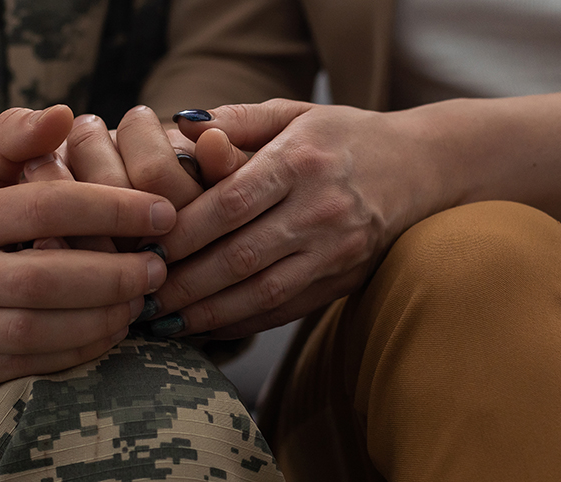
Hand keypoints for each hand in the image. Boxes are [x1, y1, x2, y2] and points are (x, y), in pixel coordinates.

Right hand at [0, 105, 176, 393]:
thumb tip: (64, 114)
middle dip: (112, 274)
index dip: (111, 209)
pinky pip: (26, 366)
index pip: (44, 209)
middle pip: (42, 280)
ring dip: (100, 318)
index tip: (161, 212)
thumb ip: (14, 137)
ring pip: (34, 331)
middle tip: (158, 266)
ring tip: (140, 300)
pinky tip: (109, 329)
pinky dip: (77, 350)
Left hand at [138, 99, 446, 338]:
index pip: (231, 203)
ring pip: (262, 292)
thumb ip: (236, 120)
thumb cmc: (341, 136)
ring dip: (207, 313)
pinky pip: (284, 310)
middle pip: (241, 255)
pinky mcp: (345, 280)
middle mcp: (322, 208)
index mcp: (302, 160)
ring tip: (163, 322)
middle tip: (139, 297)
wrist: (421, 167)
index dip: (183, 232)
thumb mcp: (294, 113)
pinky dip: (240, 323)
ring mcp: (337, 250)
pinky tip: (204, 327)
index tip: (143, 248)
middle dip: (184, 283)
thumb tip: (179, 127)